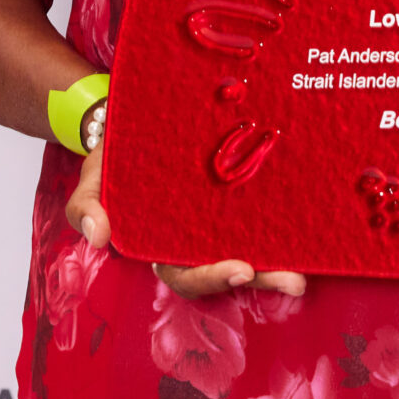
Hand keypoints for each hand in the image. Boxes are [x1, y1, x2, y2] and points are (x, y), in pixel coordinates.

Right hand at [60, 140, 307, 301]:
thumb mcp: (92, 180)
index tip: (239, 269)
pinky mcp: (240, 191)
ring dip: (282, 259)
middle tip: (294, 280)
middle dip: (264, 278)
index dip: (211, 277)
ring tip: (309, 267)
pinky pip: (264, 209)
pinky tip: (313, 219)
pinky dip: (287, 218)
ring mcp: (221, 215)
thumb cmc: (114, 158)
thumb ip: (86, 207)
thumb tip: (98, 236)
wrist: (133, 117)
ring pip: (254, 243)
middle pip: (231, 268)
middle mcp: (196, 237)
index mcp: (161, 244)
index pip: (187, 274)